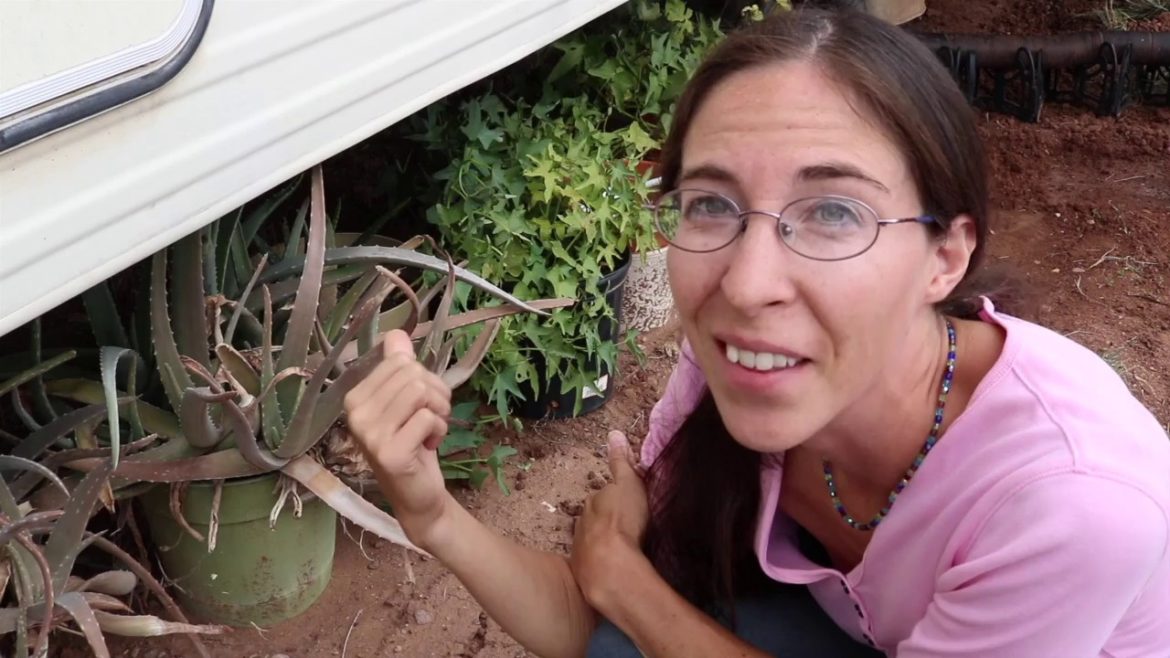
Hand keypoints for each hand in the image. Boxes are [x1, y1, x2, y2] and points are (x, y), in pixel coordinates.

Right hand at [343, 329, 452, 547]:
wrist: (416, 495)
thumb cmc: (413, 444)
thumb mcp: (407, 402)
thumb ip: (400, 367)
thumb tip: (397, 334)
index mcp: (355, 397)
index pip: (400, 361)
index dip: (423, 378)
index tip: (419, 405)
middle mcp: (356, 414)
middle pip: (413, 374)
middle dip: (435, 394)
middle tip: (429, 419)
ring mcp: (370, 434)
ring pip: (421, 392)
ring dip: (439, 411)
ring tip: (429, 431)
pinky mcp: (389, 452)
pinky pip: (428, 417)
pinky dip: (439, 429)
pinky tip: (427, 446)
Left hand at [570, 430, 651, 611]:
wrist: (609, 566)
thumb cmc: (623, 521)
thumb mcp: (629, 485)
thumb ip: (621, 462)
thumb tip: (614, 433)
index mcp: (593, 500)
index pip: (603, 494)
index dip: (615, 498)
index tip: (627, 505)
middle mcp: (582, 521)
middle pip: (595, 517)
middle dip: (607, 521)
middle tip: (626, 528)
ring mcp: (580, 547)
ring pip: (592, 539)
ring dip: (602, 542)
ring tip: (621, 549)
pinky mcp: (582, 570)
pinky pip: (592, 561)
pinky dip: (601, 561)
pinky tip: (613, 567)